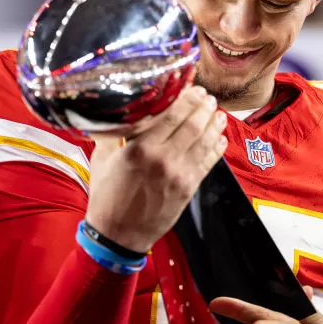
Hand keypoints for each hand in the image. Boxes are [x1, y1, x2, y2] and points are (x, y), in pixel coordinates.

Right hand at [85, 86, 227, 252]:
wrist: (118, 236)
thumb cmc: (107, 197)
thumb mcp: (102, 160)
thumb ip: (113, 134)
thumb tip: (117, 112)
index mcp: (139, 149)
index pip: (170, 114)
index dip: (186, 98)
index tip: (192, 87)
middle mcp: (162, 158)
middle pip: (192, 124)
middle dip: (203, 107)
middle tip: (207, 97)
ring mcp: (179, 174)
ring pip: (205, 141)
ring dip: (214, 124)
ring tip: (217, 113)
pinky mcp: (189, 188)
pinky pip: (208, 162)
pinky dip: (217, 147)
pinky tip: (220, 137)